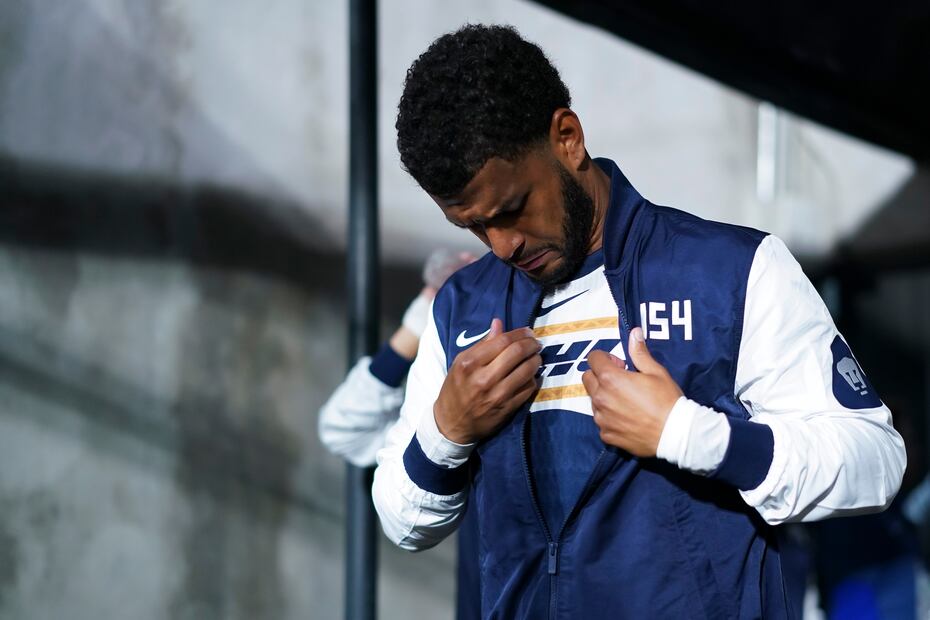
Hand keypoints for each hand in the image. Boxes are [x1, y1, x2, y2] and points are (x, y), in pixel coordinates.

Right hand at [434, 319, 541, 443]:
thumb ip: (482, 344)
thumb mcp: (461, 363)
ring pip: (527, 370)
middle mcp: (483, 378)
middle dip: (531, 344)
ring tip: (536, 357)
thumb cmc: (456, 388)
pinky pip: (528, 388)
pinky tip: (530, 374)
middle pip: (517, 353)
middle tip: (535, 343)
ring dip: (536, 360)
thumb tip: (499, 323)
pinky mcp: (507, 408)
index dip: (519, 333)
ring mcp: (497, 395)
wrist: (452, 423)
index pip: (502, 341)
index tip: (527, 332)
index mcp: (469, 363)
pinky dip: (533, 378)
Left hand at [581, 327, 682, 456]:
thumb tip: (634, 332)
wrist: (675, 435)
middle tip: (622, 381)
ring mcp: (602, 418)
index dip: (606, 358)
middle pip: (587, 378)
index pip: (593, 358)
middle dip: (600, 375)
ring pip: (593, 400)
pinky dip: (609, 416)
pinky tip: (628, 417)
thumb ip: (639, 353)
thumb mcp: (656, 372)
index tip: (621, 365)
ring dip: (604, 396)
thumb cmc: (667, 401)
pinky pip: (601, 420)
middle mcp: (601, 398)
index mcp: (610, 378)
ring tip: (627, 401)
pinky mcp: (606, 434)